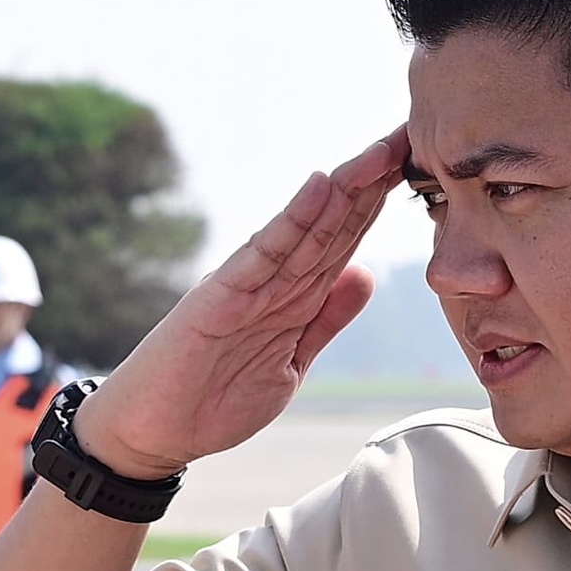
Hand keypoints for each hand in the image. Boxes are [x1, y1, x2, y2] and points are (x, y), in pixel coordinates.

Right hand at [76, 126, 409, 477]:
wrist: (151, 434)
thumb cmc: (211, 402)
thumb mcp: (289, 366)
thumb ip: (325, 320)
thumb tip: (367, 273)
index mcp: (293, 299)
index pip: (343, 242)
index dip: (379, 204)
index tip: (419, 167)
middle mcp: (273, 283)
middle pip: (332, 225)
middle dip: (372, 183)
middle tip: (410, 136)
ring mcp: (247, 286)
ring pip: (306, 230)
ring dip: (344, 190)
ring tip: (379, 152)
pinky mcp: (219, 297)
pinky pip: (263, 254)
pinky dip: (292, 220)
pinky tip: (319, 186)